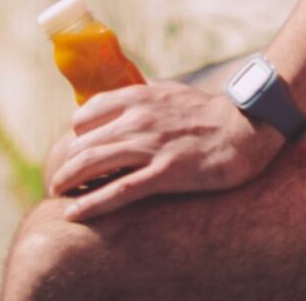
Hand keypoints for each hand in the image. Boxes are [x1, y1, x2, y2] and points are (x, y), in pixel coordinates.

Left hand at [47, 81, 288, 221]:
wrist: (246, 128)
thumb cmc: (209, 112)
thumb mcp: (170, 92)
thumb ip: (145, 94)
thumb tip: (128, 94)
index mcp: (138, 97)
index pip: (86, 114)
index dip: (78, 133)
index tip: (77, 148)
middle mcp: (138, 120)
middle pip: (84, 143)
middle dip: (68, 163)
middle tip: (61, 178)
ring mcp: (150, 147)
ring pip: (94, 164)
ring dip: (69, 180)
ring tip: (59, 192)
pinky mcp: (165, 173)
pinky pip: (119, 191)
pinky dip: (92, 203)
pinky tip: (74, 214)